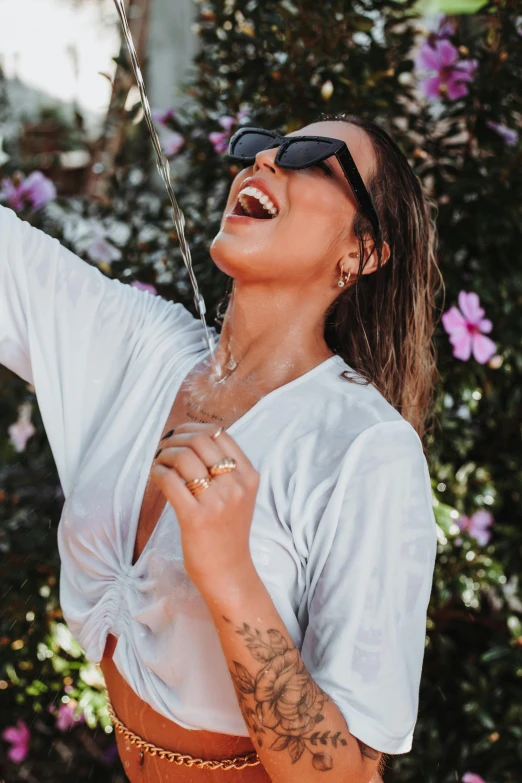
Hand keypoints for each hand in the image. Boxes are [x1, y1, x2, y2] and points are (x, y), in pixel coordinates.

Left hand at [150, 422, 259, 596]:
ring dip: (163, 455)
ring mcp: (217, 502)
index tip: (179, 435)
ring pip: (183, 457)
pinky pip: (170, 480)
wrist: (229, 571)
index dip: (194, 429)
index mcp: (248, 476)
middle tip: (164, 447)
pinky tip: (156, 476)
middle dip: (176, 439)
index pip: (220, 434)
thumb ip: (225, 470)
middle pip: (200, 441)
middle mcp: (235, 485)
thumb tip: (191, 438)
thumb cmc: (228, 531)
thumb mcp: (239, 495)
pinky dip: (157, 473)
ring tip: (159, 463)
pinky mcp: (195, 517)